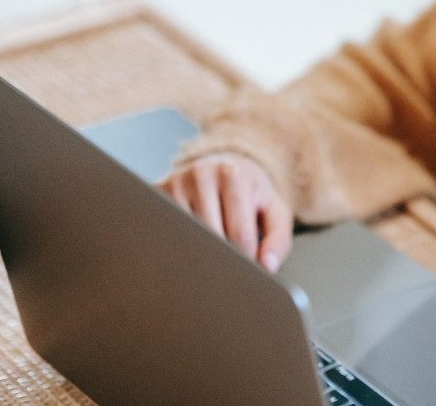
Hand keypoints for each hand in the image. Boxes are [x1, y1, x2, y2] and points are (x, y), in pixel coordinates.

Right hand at [157, 153, 292, 271]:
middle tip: (228, 271)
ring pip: (186, 239)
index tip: (248, 270)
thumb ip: (278, 240)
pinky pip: (167, 234)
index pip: (239, 235)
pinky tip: (190, 244)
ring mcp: (176, 182)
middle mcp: (202, 173)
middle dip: (222, 260)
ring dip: (198, 254)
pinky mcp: (157, 193)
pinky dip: (178, 246)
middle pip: (210, 237)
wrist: (225, 165)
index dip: (246, 261)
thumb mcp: (274, 211)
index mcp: (234, 174)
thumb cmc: (251, 194)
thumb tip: (267, 266)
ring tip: (211, 253)